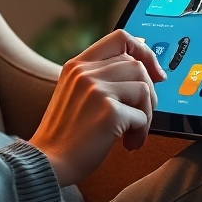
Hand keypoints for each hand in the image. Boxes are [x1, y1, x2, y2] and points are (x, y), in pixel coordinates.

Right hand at [29, 30, 166, 187]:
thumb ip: (99, 79)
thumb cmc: (64, 135)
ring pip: (144, 89)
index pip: (120, 38)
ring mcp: (97, 91)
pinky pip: (142, 116)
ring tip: (133, 132)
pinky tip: (128, 144)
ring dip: (146, 114)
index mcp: (77, 65)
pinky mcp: (109, 112)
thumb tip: (141, 70)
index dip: (144, 52)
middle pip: (138, 66)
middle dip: (148, 94)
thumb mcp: (74, 94)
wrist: (46, 162)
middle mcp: (85, 73)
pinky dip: (141, 133)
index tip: (155, 72)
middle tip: (140, 116)